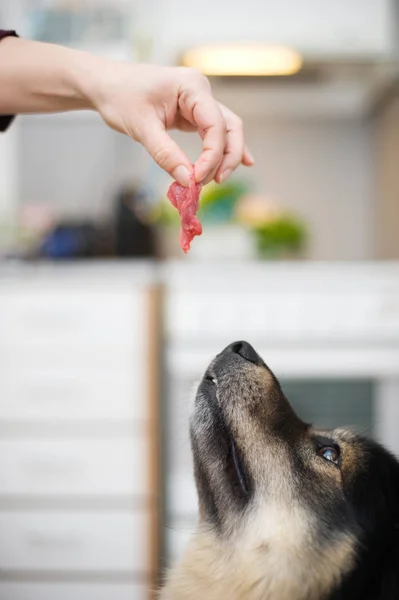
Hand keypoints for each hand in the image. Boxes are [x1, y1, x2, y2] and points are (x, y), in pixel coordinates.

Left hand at [86, 63, 253, 185]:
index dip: (212, 155)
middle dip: (226, 157)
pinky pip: (213, 133)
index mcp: (192, 86)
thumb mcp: (142, 128)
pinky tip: (242, 163)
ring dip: (225, 156)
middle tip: (215, 182)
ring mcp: (198, 102)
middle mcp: (201, 91)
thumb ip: (166, 155)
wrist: (104, 84)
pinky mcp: (192, 113)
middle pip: (229, 128)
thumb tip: (189, 181)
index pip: (216, 125)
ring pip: (225, 131)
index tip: (198, 179)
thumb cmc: (119, 97)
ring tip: (218, 179)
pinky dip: (223, 149)